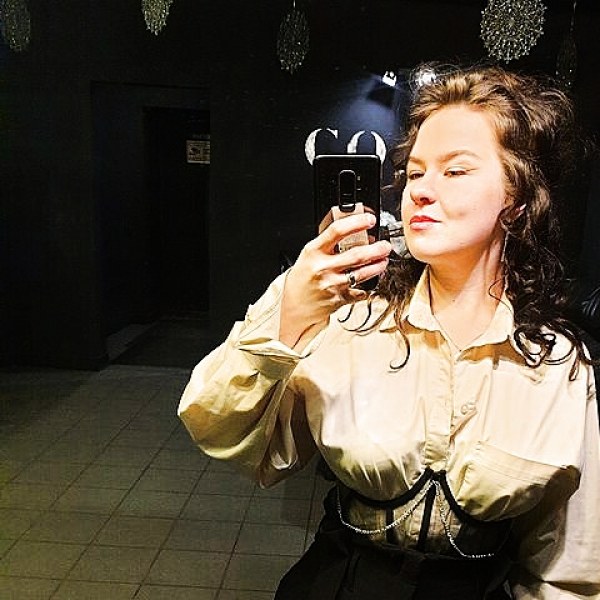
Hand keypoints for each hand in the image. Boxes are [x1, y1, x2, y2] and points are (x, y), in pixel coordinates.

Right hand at [279, 213, 391, 348]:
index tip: (369, 219)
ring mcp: (332, 285)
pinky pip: (361, 291)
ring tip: (383, 261)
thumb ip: (329, 243)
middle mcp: (323, 268)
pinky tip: (372, 280)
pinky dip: (369, 286)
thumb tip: (356, 230)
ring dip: (378, 266)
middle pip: (356, 255)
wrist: (295, 305)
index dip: (356, 223)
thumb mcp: (309, 254)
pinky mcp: (339, 299)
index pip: (337, 231)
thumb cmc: (303, 277)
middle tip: (385, 245)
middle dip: (376, 249)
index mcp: (314, 251)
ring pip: (362, 274)